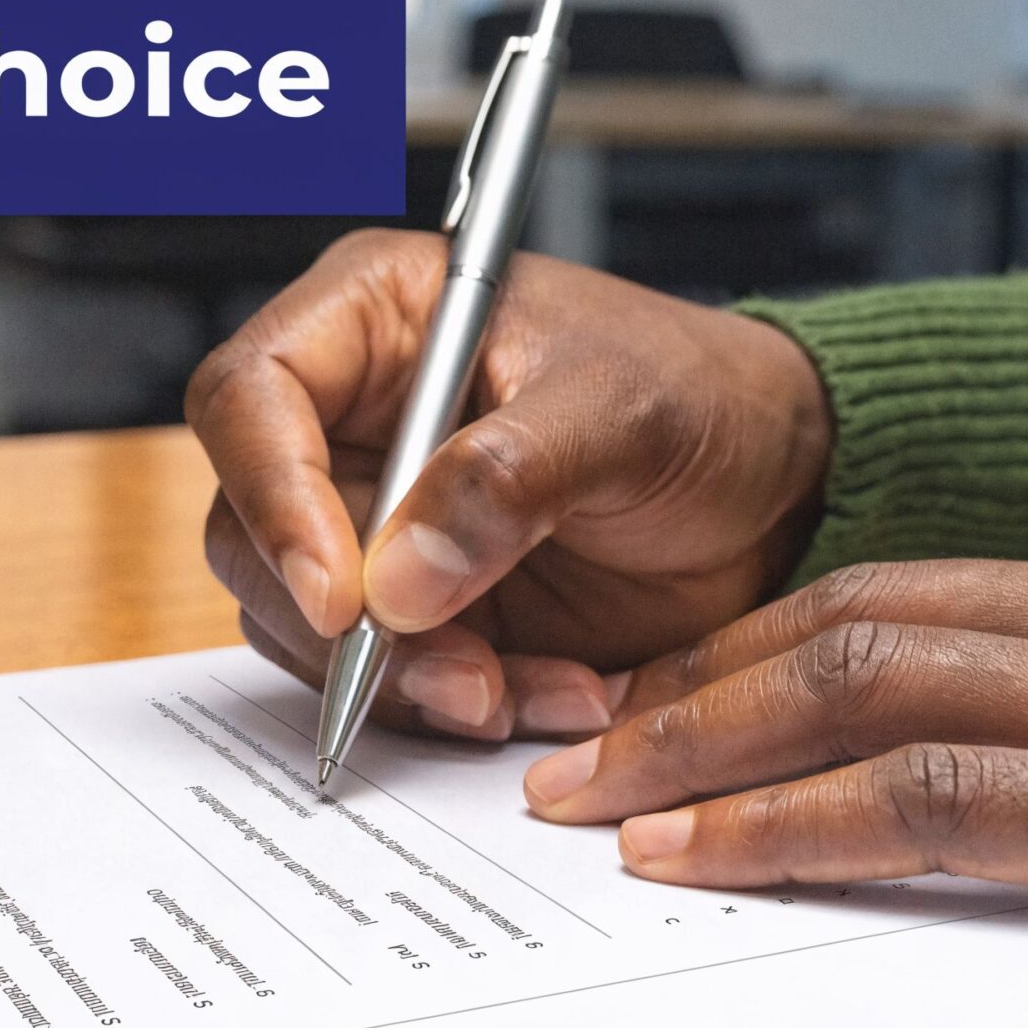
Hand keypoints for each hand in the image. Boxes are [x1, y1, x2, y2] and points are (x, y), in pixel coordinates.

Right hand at [185, 228, 831, 740]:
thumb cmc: (703, 399)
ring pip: (305, 625)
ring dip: (404, 680)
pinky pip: (387, 679)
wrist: (778, 488)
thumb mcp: (624, 412)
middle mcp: (355, 422)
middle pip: (251, 530)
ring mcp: (379, 522)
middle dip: (340, 624)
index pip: (249, 396)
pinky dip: (458, 706)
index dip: (271, 496)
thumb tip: (398, 576)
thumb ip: (510, 476)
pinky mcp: (420, 610)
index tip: (341, 597)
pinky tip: (555, 694)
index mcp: (380, 321)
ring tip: (520, 691)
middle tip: (452, 669)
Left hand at [521, 509, 1027, 1000]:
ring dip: (704, 746)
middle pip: (858, 617)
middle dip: (704, 679)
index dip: (788, 638)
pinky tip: (704, 854)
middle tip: (591, 733)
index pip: (930, 590)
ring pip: (858, 690)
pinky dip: (790, 824)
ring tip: (595, 801)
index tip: (702, 682)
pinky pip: (928, 805)